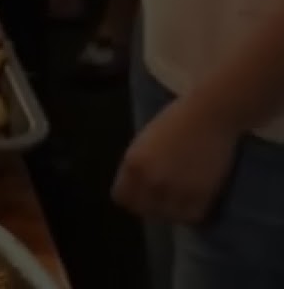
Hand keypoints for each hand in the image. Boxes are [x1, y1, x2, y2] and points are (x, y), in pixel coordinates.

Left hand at [112, 95, 238, 223]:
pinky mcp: (201, 195)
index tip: (142, 195)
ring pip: (167, 217)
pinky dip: (192, 213)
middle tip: (163, 198)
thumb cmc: (176, 122)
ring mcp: (175, 190)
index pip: (121, 198)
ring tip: (180, 199)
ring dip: (172, 211)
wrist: (210, 115)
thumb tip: (137, 188)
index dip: (132, 198)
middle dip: (150, 206)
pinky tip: (195, 201)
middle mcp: (150, 180)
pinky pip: (191, 216)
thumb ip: (138, 166)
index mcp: (132, 164)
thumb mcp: (144, 143)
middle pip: (142, 210)